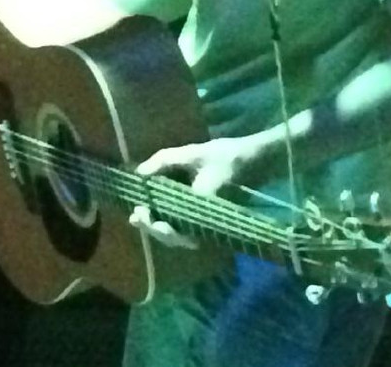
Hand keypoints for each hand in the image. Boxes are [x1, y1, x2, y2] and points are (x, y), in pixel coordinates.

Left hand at [128, 136, 266, 248]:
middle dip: (153, 228)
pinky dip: (170, 224)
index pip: (175, 229)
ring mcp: (209, 223)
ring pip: (181, 236)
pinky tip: (155, 213)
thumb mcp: (194, 152)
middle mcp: (207, 222)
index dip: (154, 225)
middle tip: (135, 215)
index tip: (140, 212)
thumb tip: (140, 173)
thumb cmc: (226, 155)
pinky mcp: (209, 219)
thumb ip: (166, 160)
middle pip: (176, 238)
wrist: (254, 159)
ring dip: (160, 228)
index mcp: (203, 208)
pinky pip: (187, 229)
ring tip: (139, 216)